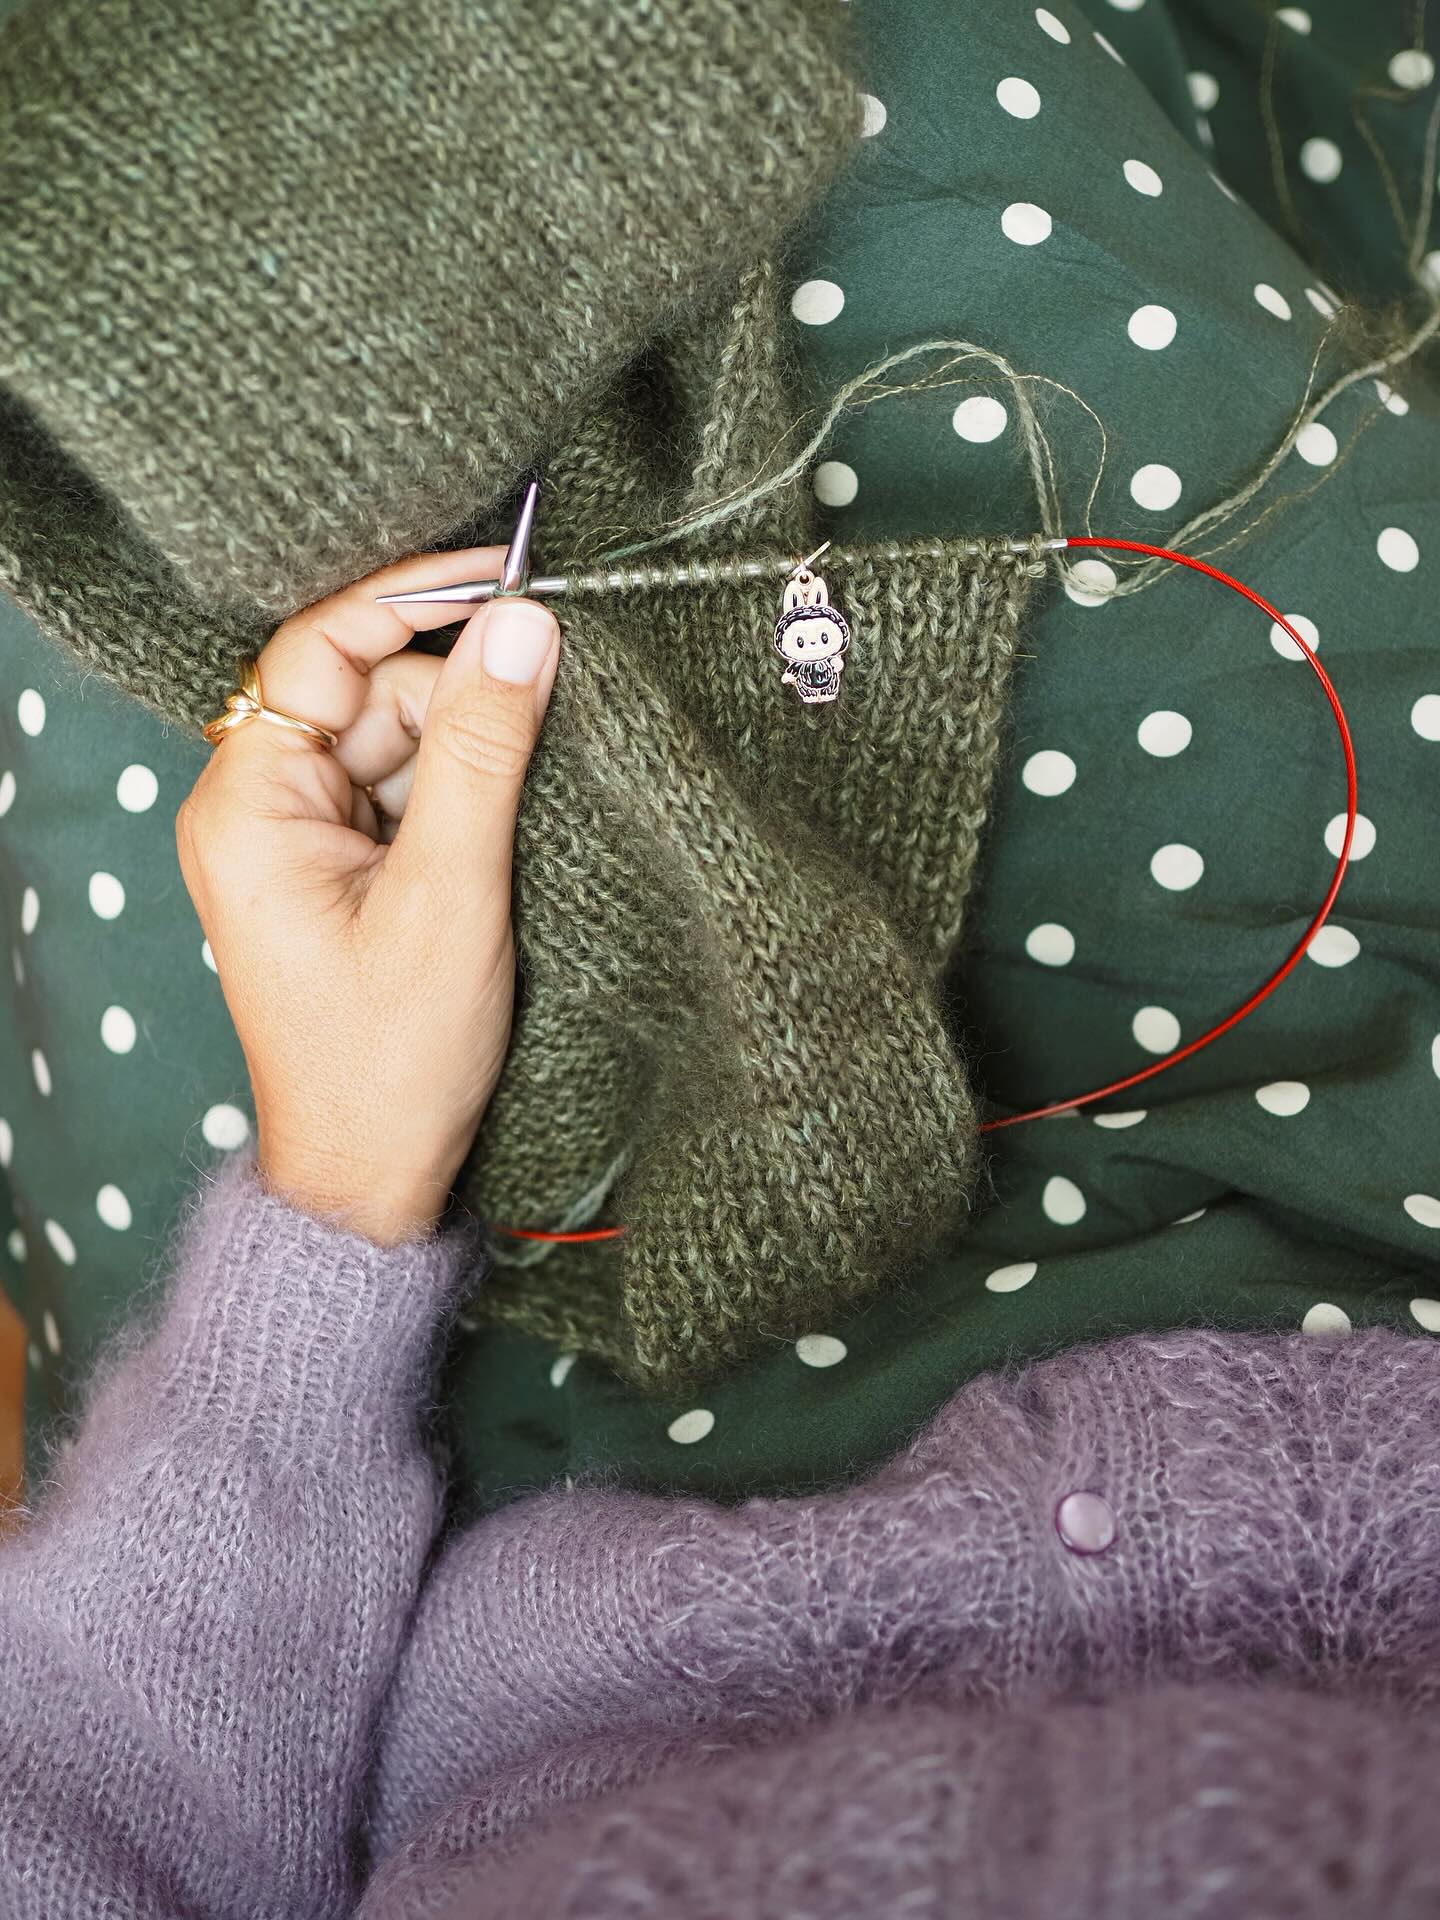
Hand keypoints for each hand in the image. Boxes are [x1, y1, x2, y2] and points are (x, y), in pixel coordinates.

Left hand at [177, 550, 560, 1244]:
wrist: (373, 1176)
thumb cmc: (390, 1056)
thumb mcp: (450, 895)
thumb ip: (485, 754)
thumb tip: (525, 628)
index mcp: (250, 804)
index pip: (322, 646)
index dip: (414, 599)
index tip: (511, 576)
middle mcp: (262, 807)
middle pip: (370, 688)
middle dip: (460, 697)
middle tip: (556, 711)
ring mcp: (303, 840)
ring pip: (399, 738)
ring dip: (472, 753)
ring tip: (531, 807)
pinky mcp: (345, 870)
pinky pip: (409, 791)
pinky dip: (465, 796)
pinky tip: (511, 828)